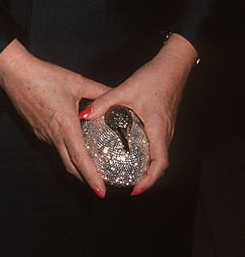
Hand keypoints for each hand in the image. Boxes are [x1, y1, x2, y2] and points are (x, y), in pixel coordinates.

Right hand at [0, 40, 109, 195]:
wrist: (15, 73)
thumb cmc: (44, 77)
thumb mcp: (76, 82)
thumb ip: (99, 90)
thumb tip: (116, 94)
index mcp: (66, 127)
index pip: (80, 160)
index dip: (92, 177)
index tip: (101, 191)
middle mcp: (54, 136)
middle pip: (71, 166)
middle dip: (85, 179)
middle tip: (100, 185)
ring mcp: (43, 134)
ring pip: (61, 156)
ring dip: (76, 166)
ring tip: (91, 166)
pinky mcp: (37, 129)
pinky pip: (53, 145)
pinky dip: (65, 151)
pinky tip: (73, 142)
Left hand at [78, 32, 198, 194]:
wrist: (173, 66)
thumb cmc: (153, 78)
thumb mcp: (125, 90)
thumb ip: (103, 102)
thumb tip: (82, 116)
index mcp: (158, 130)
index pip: (159, 164)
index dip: (148, 180)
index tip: (135, 190)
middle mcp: (165, 133)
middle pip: (159, 164)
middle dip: (145, 177)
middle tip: (128, 184)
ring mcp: (166, 128)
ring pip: (159, 155)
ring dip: (146, 166)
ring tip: (128, 171)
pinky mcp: (164, 122)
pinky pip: (158, 145)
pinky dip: (148, 154)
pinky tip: (132, 149)